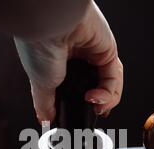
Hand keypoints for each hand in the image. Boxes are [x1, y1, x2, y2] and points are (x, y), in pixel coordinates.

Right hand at [15, 1, 122, 121]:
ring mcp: (93, 54)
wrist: (49, 25)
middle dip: (97, 105)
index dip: (82, 104)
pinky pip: (114, 76)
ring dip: (105, 101)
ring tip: (95, 105)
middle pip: (96, 88)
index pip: (76, 89)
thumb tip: (45, 118)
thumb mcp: (40, 84)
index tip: (80, 114)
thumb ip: (45, 103)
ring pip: (109, 84)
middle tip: (92, 111)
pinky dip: (109, 91)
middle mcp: (77, 59)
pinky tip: (97, 96)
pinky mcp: (108, 50)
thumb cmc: (39, 46)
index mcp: (59, 65)